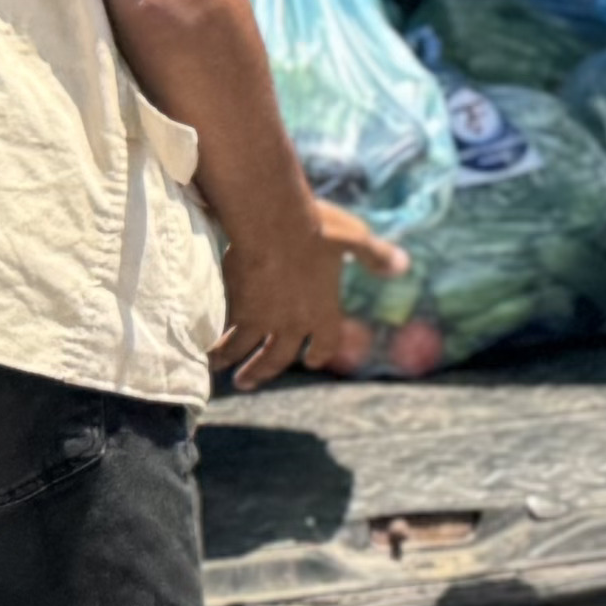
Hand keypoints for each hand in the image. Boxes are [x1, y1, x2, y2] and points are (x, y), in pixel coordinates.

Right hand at [219, 200, 411, 389]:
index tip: (311, 361)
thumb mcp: (355, 239)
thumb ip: (376, 257)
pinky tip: (202, 346)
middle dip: (261, 370)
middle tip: (247, 381)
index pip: (325, 342)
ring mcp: (264, 321)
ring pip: (244, 350)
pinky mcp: (237, 310)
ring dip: (231, 362)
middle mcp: (294, 324)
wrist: (275, 224)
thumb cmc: (319, 229)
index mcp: (324, 311)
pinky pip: (223, 334)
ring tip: (217, 369)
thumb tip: (402, 266)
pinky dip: (213, 343)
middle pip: (277, 357)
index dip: (319, 351)